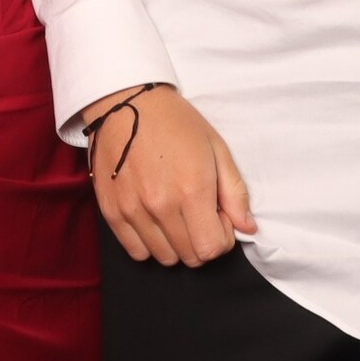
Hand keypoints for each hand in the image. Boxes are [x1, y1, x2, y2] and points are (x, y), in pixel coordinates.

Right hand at [79, 84, 255, 266]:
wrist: (127, 103)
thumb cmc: (176, 122)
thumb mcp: (216, 148)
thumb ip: (235, 192)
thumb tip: (247, 228)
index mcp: (192, 190)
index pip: (212, 248)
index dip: (222, 237)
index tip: (218, 217)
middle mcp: (161, 206)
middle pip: (190, 257)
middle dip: (201, 240)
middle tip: (198, 212)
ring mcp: (133, 211)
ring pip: (164, 257)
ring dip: (176, 243)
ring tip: (175, 213)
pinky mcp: (112, 211)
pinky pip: (136, 251)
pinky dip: (149, 243)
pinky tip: (154, 219)